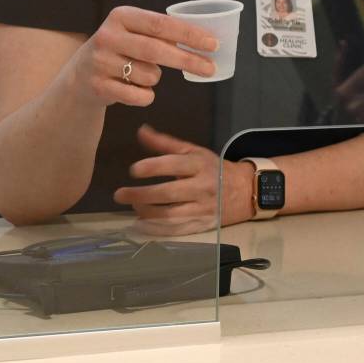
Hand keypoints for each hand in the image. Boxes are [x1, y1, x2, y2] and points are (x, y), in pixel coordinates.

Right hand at [71, 6, 217, 108]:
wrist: (79, 77)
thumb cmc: (119, 50)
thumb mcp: (133, 32)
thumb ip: (161, 33)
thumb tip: (204, 41)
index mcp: (121, 16)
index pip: (161, 24)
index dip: (189, 34)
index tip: (213, 44)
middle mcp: (108, 36)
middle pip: (157, 50)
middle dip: (187, 60)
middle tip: (210, 68)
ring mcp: (100, 62)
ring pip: (149, 75)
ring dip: (156, 78)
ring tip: (143, 74)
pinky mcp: (99, 86)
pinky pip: (139, 96)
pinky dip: (146, 96)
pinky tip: (135, 89)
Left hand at [113, 125, 255, 235]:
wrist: (244, 191)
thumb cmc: (213, 168)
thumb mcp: (193, 151)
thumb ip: (165, 143)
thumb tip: (140, 131)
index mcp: (199, 165)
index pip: (174, 165)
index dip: (152, 167)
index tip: (133, 170)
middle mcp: (202, 187)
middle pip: (168, 193)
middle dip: (141, 195)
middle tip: (119, 194)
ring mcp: (202, 209)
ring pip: (170, 215)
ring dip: (146, 213)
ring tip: (132, 206)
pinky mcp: (201, 226)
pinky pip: (175, 231)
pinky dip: (156, 230)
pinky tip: (141, 224)